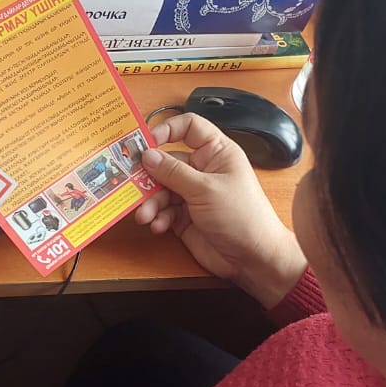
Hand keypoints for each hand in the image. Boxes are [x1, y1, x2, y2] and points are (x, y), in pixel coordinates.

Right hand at [136, 114, 306, 311]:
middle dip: (150, 175)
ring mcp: (193, 194)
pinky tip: (159, 225)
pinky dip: (158, 217)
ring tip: (146, 215)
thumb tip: (147, 155)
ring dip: (151, 201)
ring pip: (161, 189)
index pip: (190, 128)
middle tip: (133, 184)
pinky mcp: (185, 216)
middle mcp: (203, 170)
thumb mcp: (205, 189)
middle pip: (168, 162)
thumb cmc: (241, 215)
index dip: (168, 130)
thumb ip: (173, 172)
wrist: (252, 258)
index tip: (147, 142)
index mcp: (217, 153)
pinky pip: (163, 210)